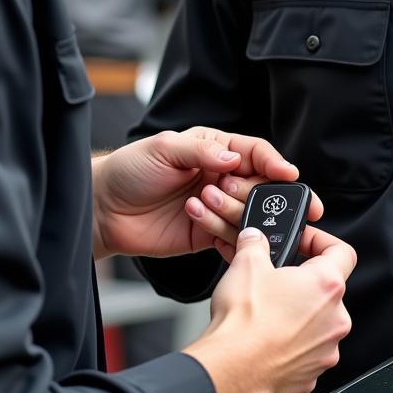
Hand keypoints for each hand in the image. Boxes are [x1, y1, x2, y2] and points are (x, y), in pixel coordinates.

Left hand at [92, 127, 316, 258]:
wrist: (104, 209)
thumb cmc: (131, 170)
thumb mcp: (163, 149)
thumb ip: (200, 152)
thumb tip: (233, 159)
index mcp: (215, 149)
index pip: (255, 153)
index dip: (274, 163)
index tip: (288, 174)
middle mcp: (221, 177)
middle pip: (261, 185)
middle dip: (264, 193)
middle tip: (247, 196)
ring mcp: (217, 207)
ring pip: (249, 214)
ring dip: (237, 214)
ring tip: (204, 205)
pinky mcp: (207, 234)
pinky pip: (232, 239)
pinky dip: (235, 242)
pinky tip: (227, 241)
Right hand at [184, 226, 355, 392]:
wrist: (233, 370)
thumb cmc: (244, 323)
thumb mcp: (246, 264)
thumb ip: (255, 243)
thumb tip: (254, 239)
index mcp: (326, 285)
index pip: (342, 252)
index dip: (322, 242)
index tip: (304, 243)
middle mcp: (335, 318)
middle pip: (327, 290)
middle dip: (302, 283)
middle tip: (276, 280)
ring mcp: (326, 349)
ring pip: (318, 322)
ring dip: (298, 315)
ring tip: (268, 313)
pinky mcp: (313, 373)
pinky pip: (307, 350)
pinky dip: (291, 343)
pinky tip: (267, 339)